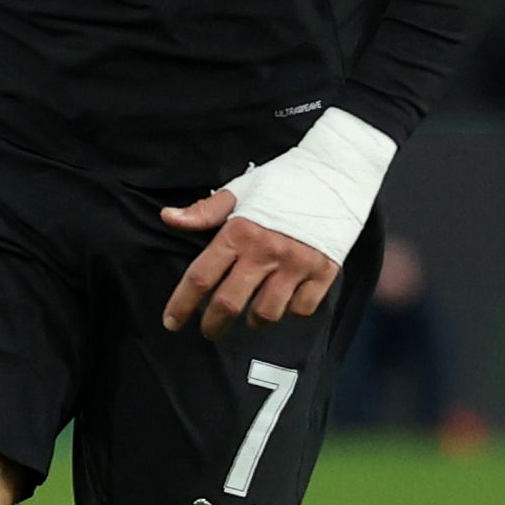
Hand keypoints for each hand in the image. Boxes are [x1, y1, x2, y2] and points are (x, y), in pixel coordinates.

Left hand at [158, 190, 339, 335]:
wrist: (337, 173)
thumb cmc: (283, 182)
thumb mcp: (240, 191)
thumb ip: (204, 212)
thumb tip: (168, 218)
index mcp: (240, 232)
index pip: (201, 276)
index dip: (182, 304)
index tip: (171, 322)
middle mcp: (267, 251)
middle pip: (229, 302)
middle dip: (213, 324)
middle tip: (208, 331)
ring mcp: (298, 263)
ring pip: (267, 312)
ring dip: (253, 321)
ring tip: (249, 317)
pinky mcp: (325, 271)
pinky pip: (302, 308)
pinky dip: (290, 311)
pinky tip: (284, 302)